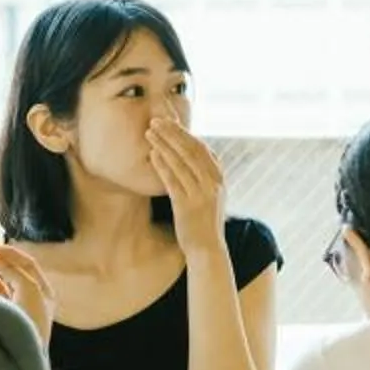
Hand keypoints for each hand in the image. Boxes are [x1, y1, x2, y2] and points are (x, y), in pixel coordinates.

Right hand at [0, 244, 54, 340]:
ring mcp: (22, 313)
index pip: (29, 266)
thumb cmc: (29, 319)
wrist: (21, 355)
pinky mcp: (9, 323)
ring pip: (9, 289)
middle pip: (20, 276)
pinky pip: (1, 302)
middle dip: (5, 265)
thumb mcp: (27, 288)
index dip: (12, 254)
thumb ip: (14, 271)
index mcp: (45, 292)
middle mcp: (36, 301)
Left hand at [146, 120, 229, 254]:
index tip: (170, 121)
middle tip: (156, 120)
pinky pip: (173, 180)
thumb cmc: (204, 222)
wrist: (207, 249)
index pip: (202, 148)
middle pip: (191, 150)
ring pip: (181, 162)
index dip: (185, 133)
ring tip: (149, 132)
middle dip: (172, 133)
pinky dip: (162, 165)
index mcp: (219, 178)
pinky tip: (152, 154)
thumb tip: (188, 157)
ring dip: (164, 144)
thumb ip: (203, 176)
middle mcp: (213, 183)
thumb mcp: (210, 195)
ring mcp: (201, 194)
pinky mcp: (187, 205)